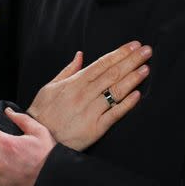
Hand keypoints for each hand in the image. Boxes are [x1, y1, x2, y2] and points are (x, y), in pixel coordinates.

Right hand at [27, 41, 150, 150]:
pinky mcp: (95, 128)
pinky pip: (114, 114)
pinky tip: (137, 95)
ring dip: (132, 79)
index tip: (133, 46)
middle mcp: (84, 94)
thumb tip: (80, 55)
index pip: (101, 64)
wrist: (38, 139)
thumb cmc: (43, 112)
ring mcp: (90, 111)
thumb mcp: (50, 87)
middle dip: (131, 61)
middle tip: (147, 51)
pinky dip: (126, 104)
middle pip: (112, 74)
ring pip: (115, 91)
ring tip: (146, 68)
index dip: (119, 54)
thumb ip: (68, 70)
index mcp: (74, 83)